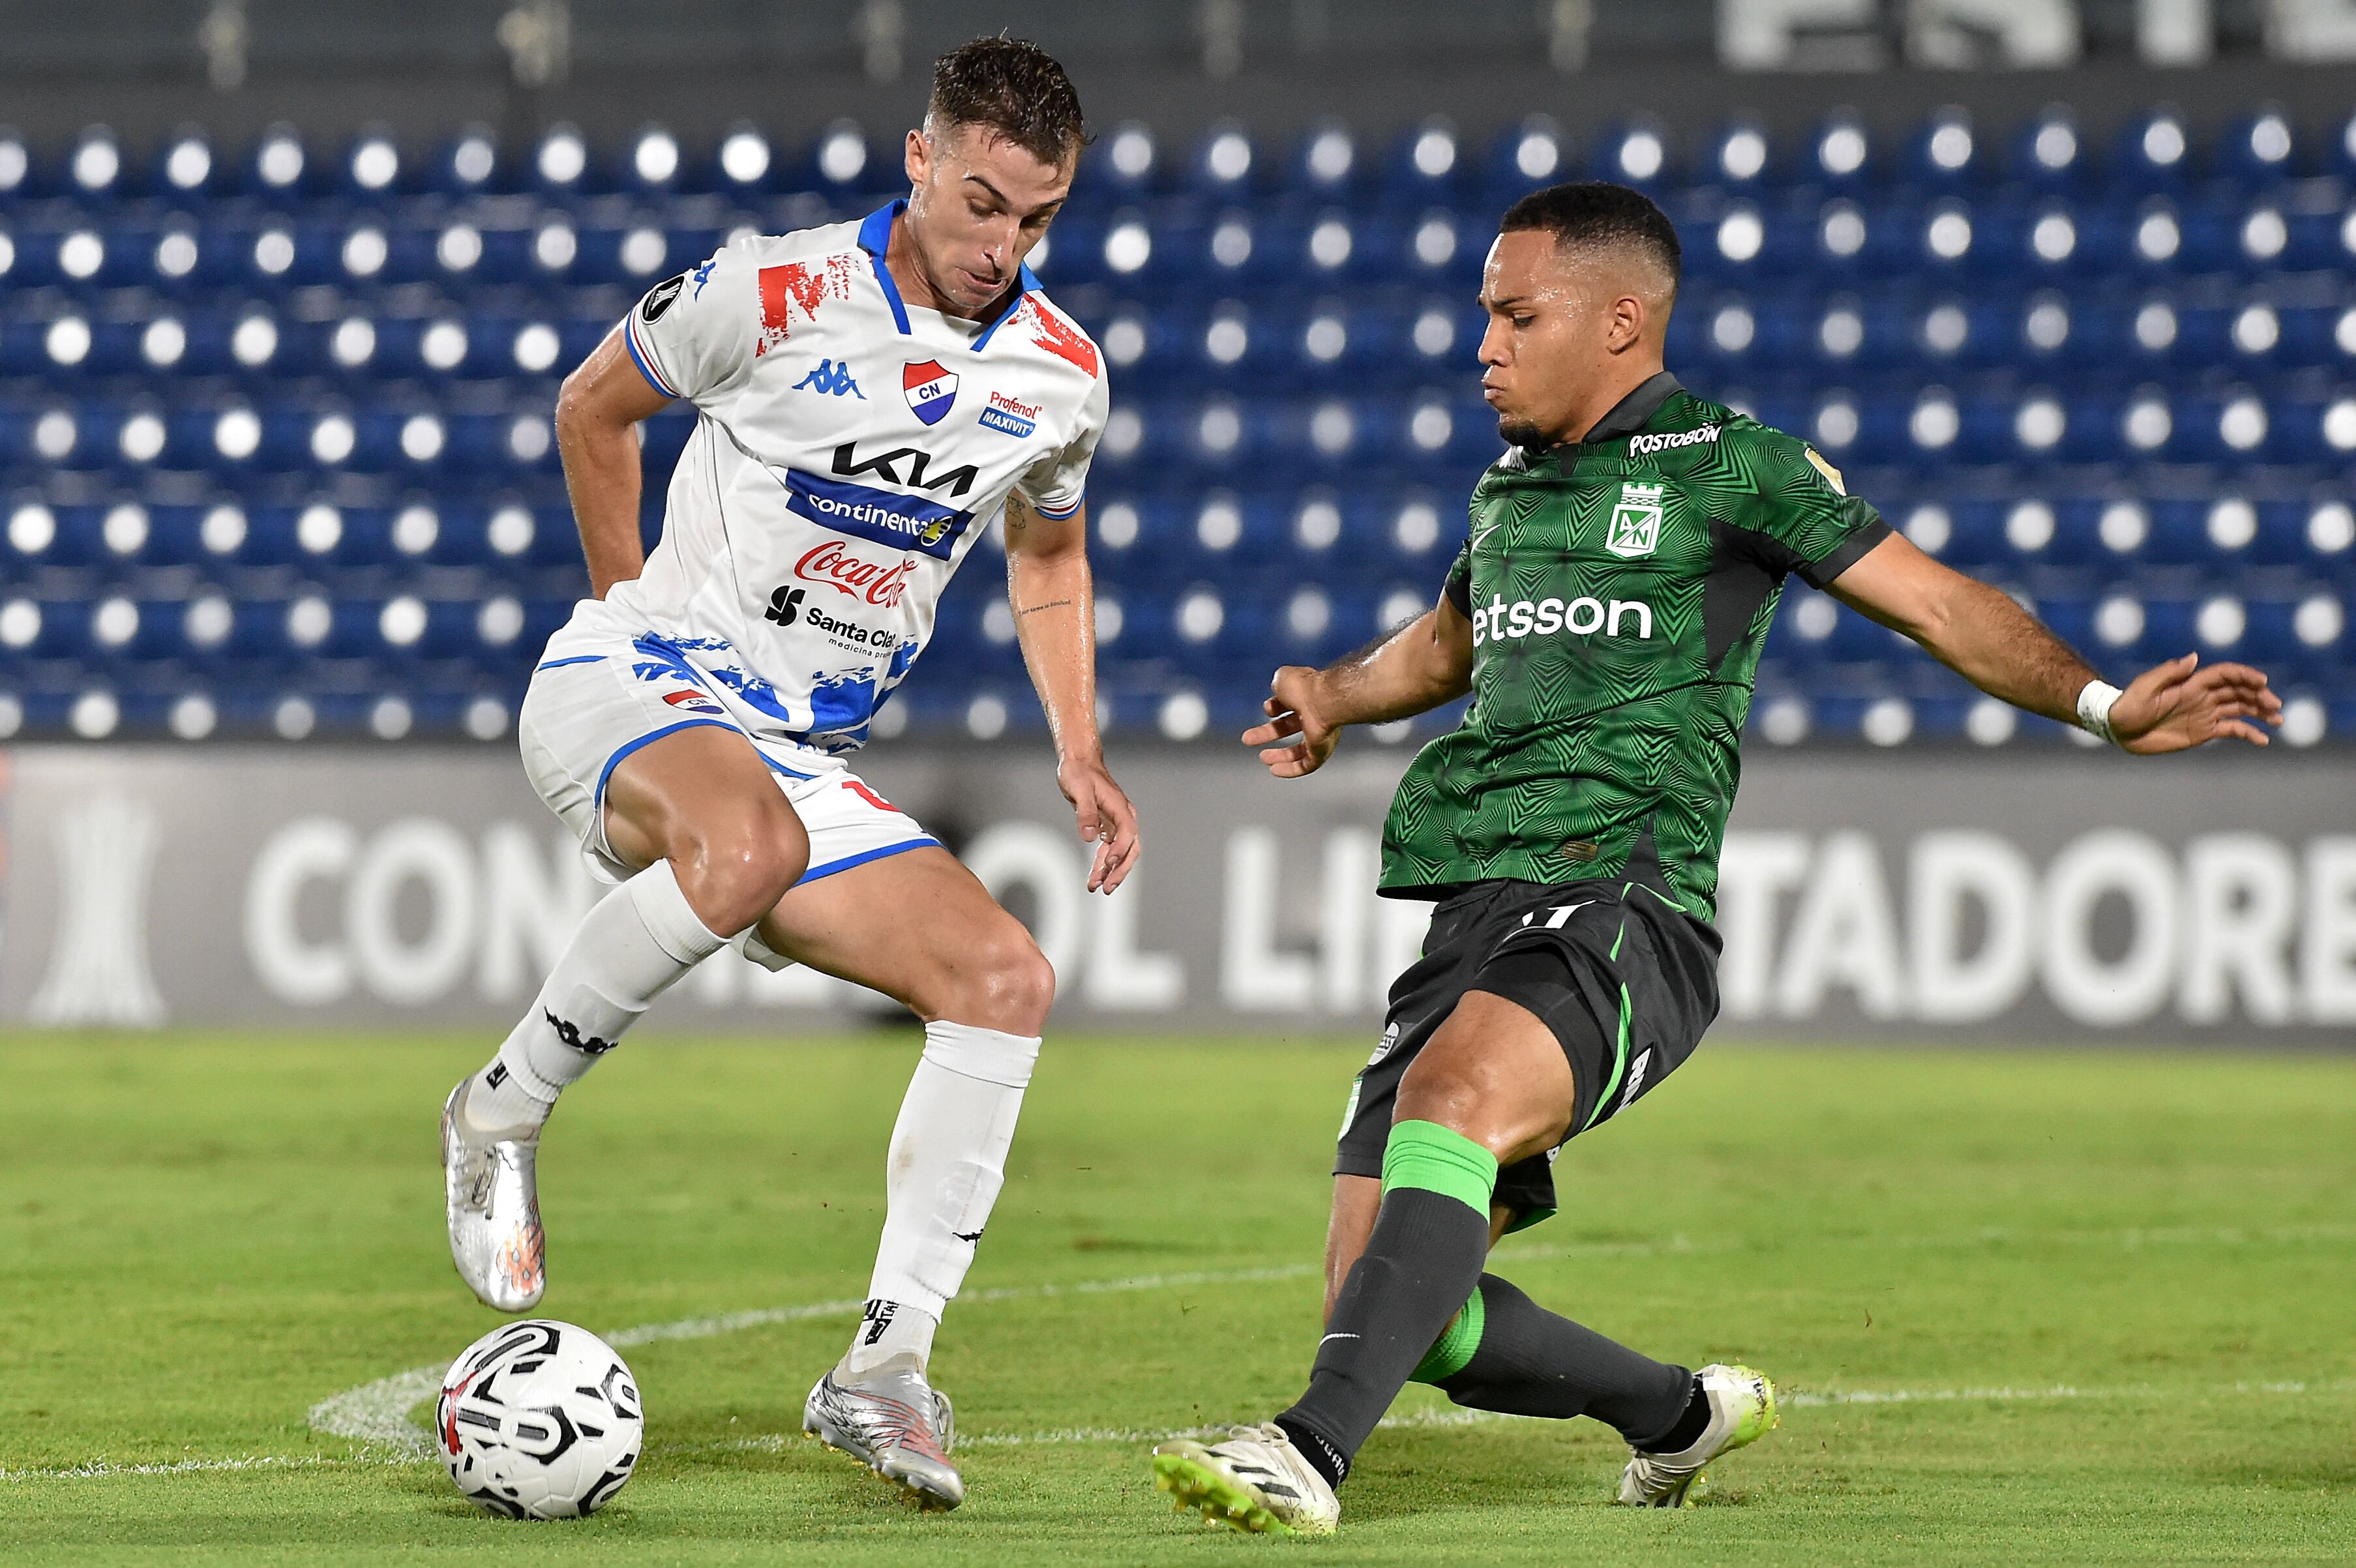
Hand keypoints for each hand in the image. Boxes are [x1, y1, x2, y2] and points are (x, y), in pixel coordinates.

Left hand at [1057, 753, 1140, 892]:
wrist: (1079, 762)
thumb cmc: (1079, 773)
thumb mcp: (1079, 790)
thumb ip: (1085, 813)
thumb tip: (1090, 837)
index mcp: (1120, 807)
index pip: (1128, 832)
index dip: (1120, 849)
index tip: (1108, 861)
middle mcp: (1123, 817)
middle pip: (1130, 849)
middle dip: (1120, 870)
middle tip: (1107, 888)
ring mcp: (1116, 824)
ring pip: (1121, 853)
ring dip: (1110, 871)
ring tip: (1095, 887)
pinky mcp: (1107, 827)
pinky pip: (1109, 850)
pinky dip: (1102, 864)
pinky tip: (1094, 877)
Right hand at [1242, 666, 1339, 778]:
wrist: (1324, 701)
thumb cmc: (1305, 687)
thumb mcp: (1283, 678)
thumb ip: (1278, 684)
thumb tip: (1276, 689)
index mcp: (1307, 696)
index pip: (1290, 706)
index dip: (1276, 709)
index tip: (1267, 710)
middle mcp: (1315, 716)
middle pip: (1289, 728)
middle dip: (1268, 733)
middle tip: (1248, 738)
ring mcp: (1320, 735)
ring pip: (1299, 750)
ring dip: (1279, 755)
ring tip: (1263, 757)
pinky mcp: (1321, 751)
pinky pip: (1306, 765)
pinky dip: (1290, 769)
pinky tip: (1274, 769)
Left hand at [2110, 654, 2281, 752]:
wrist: (2118, 729)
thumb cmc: (2127, 706)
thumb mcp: (2144, 688)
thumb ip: (2168, 673)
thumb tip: (2193, 657)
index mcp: (2192, 684)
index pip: (2225, 675)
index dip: (2245, 676)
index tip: (2262, 682)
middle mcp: (2203, 696)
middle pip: (2238, 691)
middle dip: (2259, 695)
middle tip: (2275, 706)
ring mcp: (2205, 713)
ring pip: (2240, 709)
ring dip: (2261, 712)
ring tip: (2278, 719)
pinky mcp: (2203, 731)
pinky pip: (2231, 730)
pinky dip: (2248, 733)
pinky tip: (2263, 740)